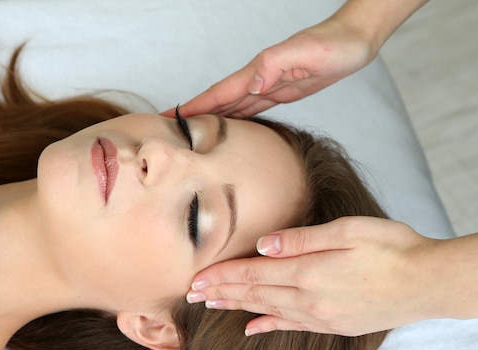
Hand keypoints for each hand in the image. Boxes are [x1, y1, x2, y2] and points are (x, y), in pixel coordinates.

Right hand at [163, 18, 375, 117]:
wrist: (354, 41)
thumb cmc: (335, 45)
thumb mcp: (307, 53)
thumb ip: (276, 64)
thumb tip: (252, 85)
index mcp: (259, 72)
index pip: (219, 92)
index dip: (195, 106)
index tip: (169, 117)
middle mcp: (258, 79)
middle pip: (218, 101)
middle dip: (194, 115)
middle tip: (170, 131)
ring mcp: (268, 86)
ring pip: (232, 106)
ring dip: (211, 119)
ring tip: (191, 133)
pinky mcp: (280, 92)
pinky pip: (250, 108)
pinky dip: (235, 118)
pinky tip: (228, 126)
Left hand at [187, 217, 440, 335]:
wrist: (428, 283)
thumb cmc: (391, 248)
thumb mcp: (347, 231)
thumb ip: (300, 239)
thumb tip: (263, 245)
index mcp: (308, 272)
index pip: (252, 274)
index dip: (221, 275)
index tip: (196, 277)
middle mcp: (308, 299)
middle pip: (253, 294)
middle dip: (219, 292)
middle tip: (191, 293)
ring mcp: (320, 316)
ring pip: (266, 311)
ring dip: (235, 307)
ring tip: (210, 305)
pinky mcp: (332, 325)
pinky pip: (290, 326)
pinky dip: (266, 326)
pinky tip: (250, 329)